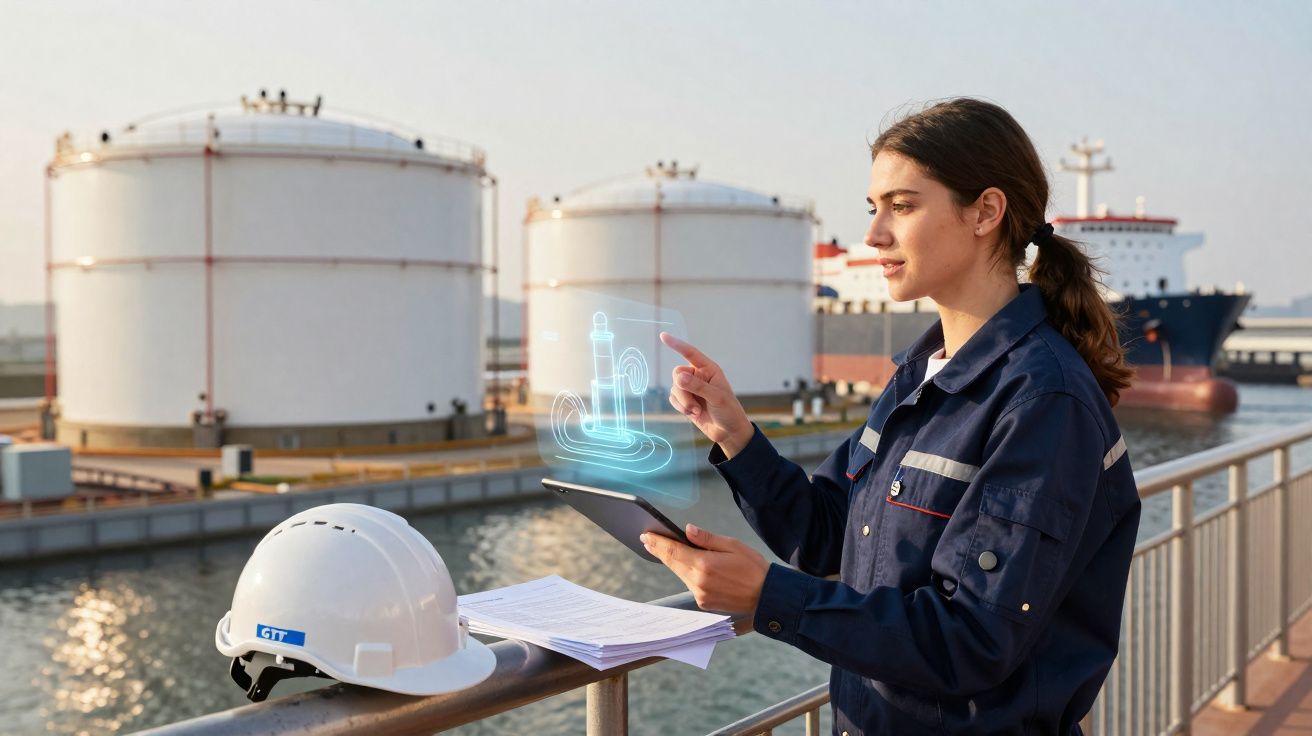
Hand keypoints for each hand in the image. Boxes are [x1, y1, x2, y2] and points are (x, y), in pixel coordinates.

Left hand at [641, 524, 768, 614]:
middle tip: (647, 539)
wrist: (766, 596)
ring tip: (662, 548)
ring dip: (672, 561)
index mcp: (705, 565)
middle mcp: (698, 582)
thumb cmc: (753, 568)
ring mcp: (700, 595)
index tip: (646, 535)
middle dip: (659, 550)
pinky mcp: (704, 602)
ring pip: (680, 574)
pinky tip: (685, 564)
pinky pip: (690, 583)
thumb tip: (687, 530)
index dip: (658, 543)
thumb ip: (707, 539)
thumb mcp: (732, 545)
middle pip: (672, 563)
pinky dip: (685, 572)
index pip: (674, 551)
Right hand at [659, 332, 752, 457]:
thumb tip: (678, 377)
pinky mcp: (685, 401)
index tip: (663, 336)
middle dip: (683, 390)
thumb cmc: (728, 411)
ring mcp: (691, 389)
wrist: (728, 432)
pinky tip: (693, 413)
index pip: (690, 353)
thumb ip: (697, 386)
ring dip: (684, 402)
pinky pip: (673, 398)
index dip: (677, 345)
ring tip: (696, 411)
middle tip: (693, 405)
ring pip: (675, 388)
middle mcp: (698, 376)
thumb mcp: (716, 397)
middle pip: (677, 374)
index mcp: (708, 370)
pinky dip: (681, 407)